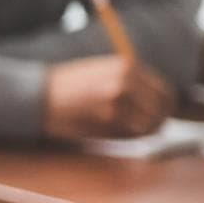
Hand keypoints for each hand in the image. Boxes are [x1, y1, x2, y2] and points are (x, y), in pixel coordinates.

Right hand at [43, 55, 174, 138]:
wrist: (39, 95)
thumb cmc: (69, 86)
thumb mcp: (103, 71)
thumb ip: (130, 82)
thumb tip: (160, 103)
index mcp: (127, 65)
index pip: (164, 90)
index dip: (164, 105)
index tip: (159, 115)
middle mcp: (127, 80)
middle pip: (162, 108)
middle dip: (158, 120)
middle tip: (149, 128)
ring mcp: (119, 99)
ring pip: (150, 123)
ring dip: (143, 130)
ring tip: (126, 129)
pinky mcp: (109, 117)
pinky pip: (134, 133)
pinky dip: (129, 136)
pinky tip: (114, 131)